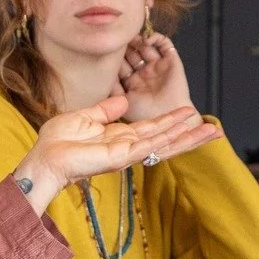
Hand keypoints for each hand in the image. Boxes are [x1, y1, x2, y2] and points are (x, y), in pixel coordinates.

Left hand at [15, 97, 221, 210]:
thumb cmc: (58, 141)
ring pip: (163, 143)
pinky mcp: (121, 156)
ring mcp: (127, 153)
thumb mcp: (85, 117)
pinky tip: (183, 130)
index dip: (172, 123)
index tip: (191, 116)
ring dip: (186, 136)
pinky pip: (148, 145)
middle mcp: (128, 146)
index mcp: (120, 137)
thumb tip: (122, 100)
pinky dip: (166, 136)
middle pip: (165, 138)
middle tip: (213, 129)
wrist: (45, 158)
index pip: (153, 130)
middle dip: (189, 134)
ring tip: (208, 130)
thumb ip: (105, 110)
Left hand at [117, 30, 193, 121]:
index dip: (116, 55)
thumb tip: (103, 69)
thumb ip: (112, 85)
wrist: (167, 114)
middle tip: (119, 39)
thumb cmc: (144, 112)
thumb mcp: (121, 99)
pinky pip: (165, 43)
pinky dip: (155, 37)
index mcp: (133, 81)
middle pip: (133, 52)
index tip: (108, 48)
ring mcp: (158, 65)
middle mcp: (145, 72)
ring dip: (138, 40)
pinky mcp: (171, 60)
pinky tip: (146, 40)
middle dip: (126, 45)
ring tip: (131, 38)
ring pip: (147, 45)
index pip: (122, 62)